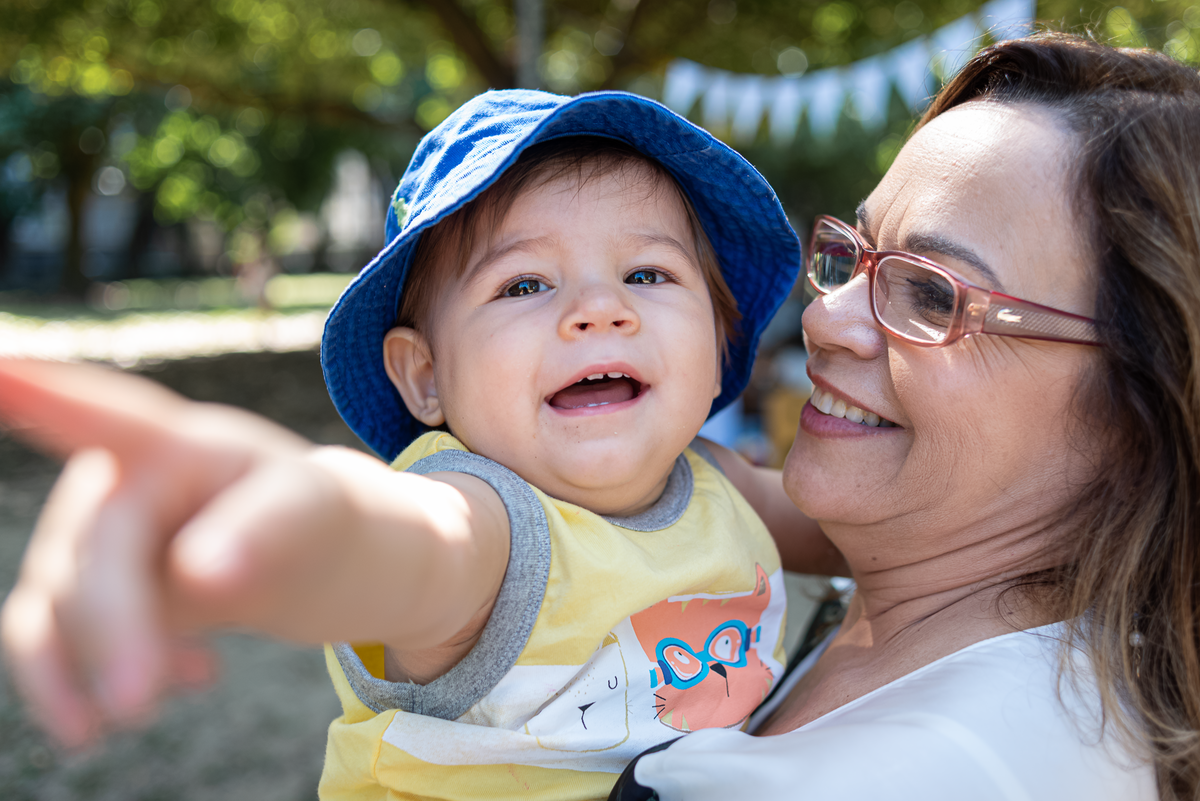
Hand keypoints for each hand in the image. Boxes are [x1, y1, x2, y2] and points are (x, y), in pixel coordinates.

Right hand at [0, 359, 315, 747]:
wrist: (303, 558)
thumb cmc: (309, 517)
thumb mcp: (314, 514)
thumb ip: (263, 532)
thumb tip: (198, 575)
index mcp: (177, 442)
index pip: (103, 414)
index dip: (44, 392)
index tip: (1, 369)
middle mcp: (116, 479)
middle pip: (88, 555)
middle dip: (110, 631)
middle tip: (137, 706)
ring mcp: (89, 535)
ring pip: (53, 609)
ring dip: (94, 668)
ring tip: (170, 694)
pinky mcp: (79, 590)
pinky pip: (48, 643)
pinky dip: (81, 683)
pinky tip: (177, 681)